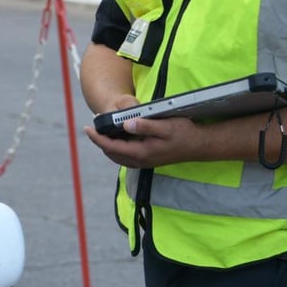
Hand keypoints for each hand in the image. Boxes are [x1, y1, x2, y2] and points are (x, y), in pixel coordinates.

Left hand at [85, 114, 204, 168]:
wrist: (198, 146)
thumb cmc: (183, 133)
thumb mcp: (165, 125)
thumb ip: (145, 125)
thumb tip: (125, 124)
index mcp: (141, 152)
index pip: (112, 146)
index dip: (97, 138)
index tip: (87, 128)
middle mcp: (140, 161)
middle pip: (111, 153)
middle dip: (100, 142)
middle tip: (93, 128)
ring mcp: (144, 162)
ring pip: (118, 157)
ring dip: (108, 146)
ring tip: (102, 132)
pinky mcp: (148, 160)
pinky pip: (126, 157)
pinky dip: (118, 149)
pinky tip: (119, 139)